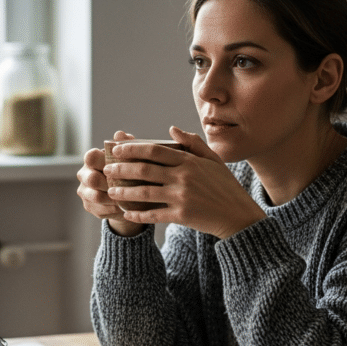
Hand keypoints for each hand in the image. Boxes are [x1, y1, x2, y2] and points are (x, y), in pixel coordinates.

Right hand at [76, 131, 145, 236]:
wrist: (127, 193)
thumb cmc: (128, 169)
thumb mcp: (130, 157)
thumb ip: (126, 145)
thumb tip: (120, 134)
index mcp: (92, 159)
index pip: (91, 157)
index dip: (103, 161)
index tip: (119, 165)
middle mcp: (84, 174)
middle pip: (92, 179)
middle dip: (109, 183)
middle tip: (127, 184)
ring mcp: (85, 191)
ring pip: (96, 197)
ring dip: (114, 197)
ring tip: (129, 197)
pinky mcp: (89, 206)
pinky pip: (101, 210)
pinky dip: (115, 209)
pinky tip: (126, 206)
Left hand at [103, 126, 265, 238]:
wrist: (238, 216)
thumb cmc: (225, 186)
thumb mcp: (214, 160)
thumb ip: (193, 143)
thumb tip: (172, 129)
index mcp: (189, 161)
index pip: (154, 150)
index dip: (132, 148)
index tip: (117, 149)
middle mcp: (183, 177)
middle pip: (144, 169)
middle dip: (121, 168)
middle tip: (107, 169)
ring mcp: (182, 197)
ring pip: (144, 192)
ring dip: (124, 191)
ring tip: (111, 191)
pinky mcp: (181, 216)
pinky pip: (153, 214)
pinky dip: (137, 214)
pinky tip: (126, 213)